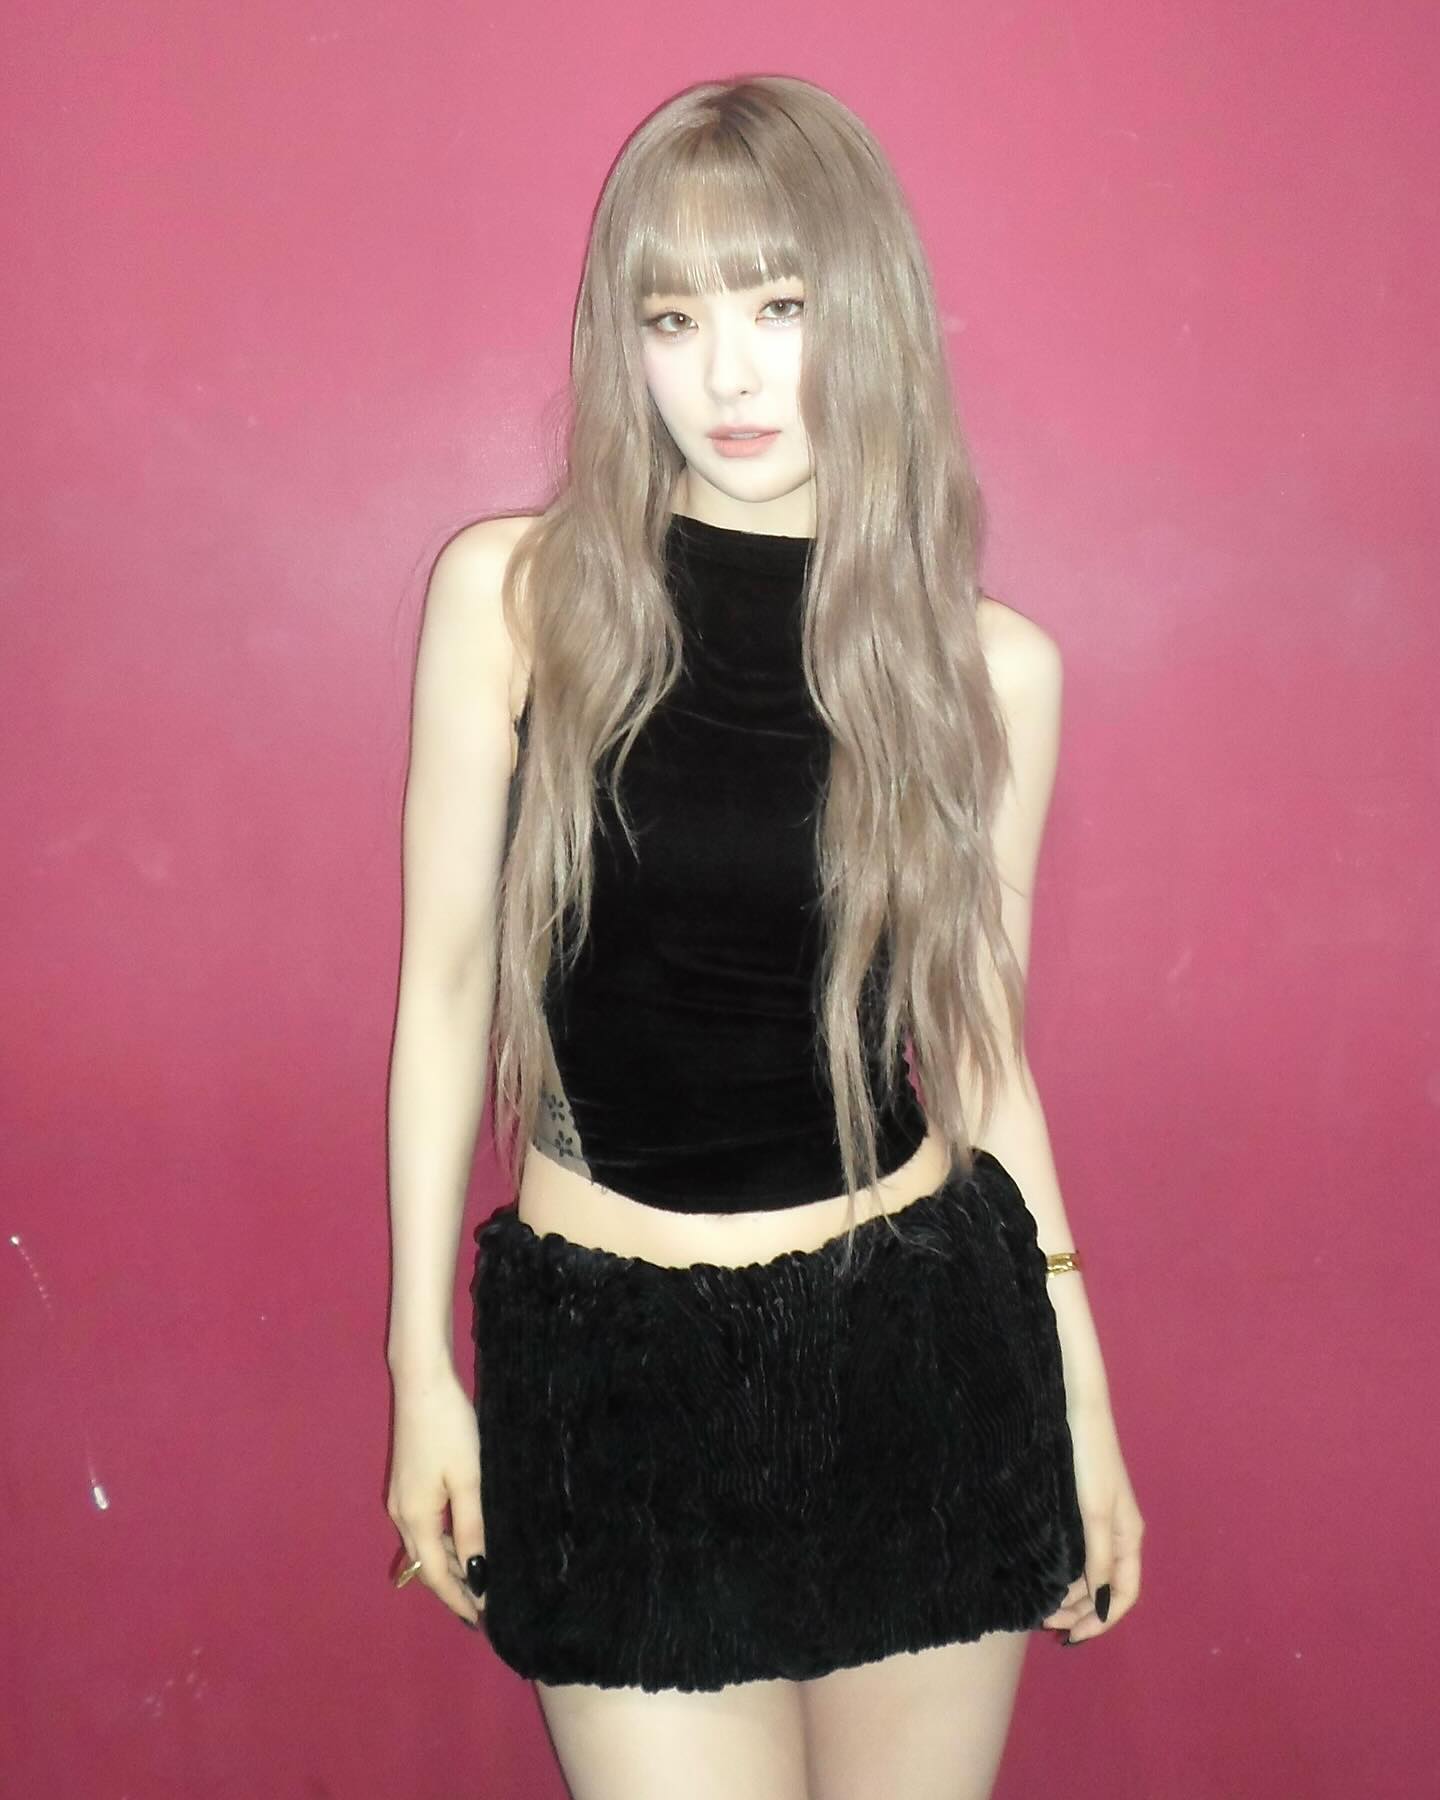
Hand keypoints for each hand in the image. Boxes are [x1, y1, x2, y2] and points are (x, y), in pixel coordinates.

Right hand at [385, 1363, 486, 1629]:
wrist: (422, 1383)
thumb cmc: (449, 1429)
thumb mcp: (469, 1480)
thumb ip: (473, 1527)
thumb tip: (478, 1573)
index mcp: (417, 1519)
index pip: (437, 1576)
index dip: (458, 1600)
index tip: (481, 1622)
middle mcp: (402, 1515)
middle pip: (427, 1565)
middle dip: (454, 1588)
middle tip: (484, 1607)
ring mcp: (401, 1498)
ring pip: (426, 1546)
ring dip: (449, 1565)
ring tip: (478, 1580)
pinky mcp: (406, 1483)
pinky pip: (425, 1527)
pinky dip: (444, 1542)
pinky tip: (464, 1539)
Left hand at [1041, 1399, 1143, 1643]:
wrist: (1075, 1409)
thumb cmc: (1088, 1460)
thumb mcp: (1093, 1513)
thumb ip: (1097, 1558)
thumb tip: (1099, 1603)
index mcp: (1127, 1537)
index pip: (1124, 1594)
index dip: (1102, 1620)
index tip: (1074, 1637)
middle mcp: (1116, 1533)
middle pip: (1104, 1587)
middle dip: (1079, 1610)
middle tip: (1047, 1624)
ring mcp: (1097, 1520)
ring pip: (1087, 1571)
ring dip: (1069, 1593)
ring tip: (1041, 1607)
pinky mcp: (1079, 1508)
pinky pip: (1075, 1552)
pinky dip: (1062, 1570)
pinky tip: (1042, 1576)